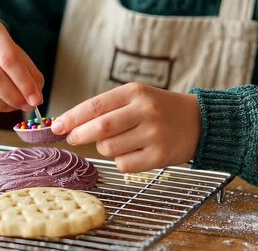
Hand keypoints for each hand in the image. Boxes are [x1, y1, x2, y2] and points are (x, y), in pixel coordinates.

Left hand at [50, 82, 201, 172]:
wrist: (200, 121)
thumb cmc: (159, 109)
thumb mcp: (136, 97)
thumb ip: (106, 108)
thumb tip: (70, 124)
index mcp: (135, 92)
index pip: (95, 106)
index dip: (72, 118)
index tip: (56, 126)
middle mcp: (145, 111)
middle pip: (100, 128)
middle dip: (80, 135)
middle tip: (72, 138)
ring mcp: (154, 134)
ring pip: (110, 148)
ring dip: (105, 148)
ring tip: (121, 141)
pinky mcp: (160, 156)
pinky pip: (124, 164)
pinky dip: (121, 161)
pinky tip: (134, 152)